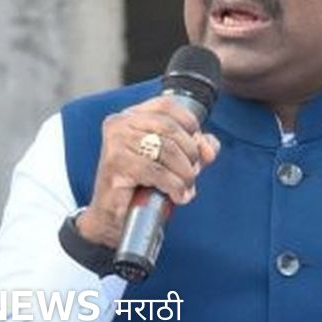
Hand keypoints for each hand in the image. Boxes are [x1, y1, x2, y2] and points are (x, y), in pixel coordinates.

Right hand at [76, 96, 220, 247]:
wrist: (112, 216)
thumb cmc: (141, 184)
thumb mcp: (174, 161)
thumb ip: (196, 147)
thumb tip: (210, 149)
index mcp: (133, 115)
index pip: (168, 106)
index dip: (190, 124)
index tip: (198, 148)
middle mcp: (121, 123)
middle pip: (171, 129)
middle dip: (191, 153)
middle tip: (193, 174)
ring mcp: (116, 142)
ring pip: (167, 150)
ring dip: (185, 173)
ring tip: (187, 188)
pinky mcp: (115, 163)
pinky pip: (156, 171)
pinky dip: (174, 185)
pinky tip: (178, 196)